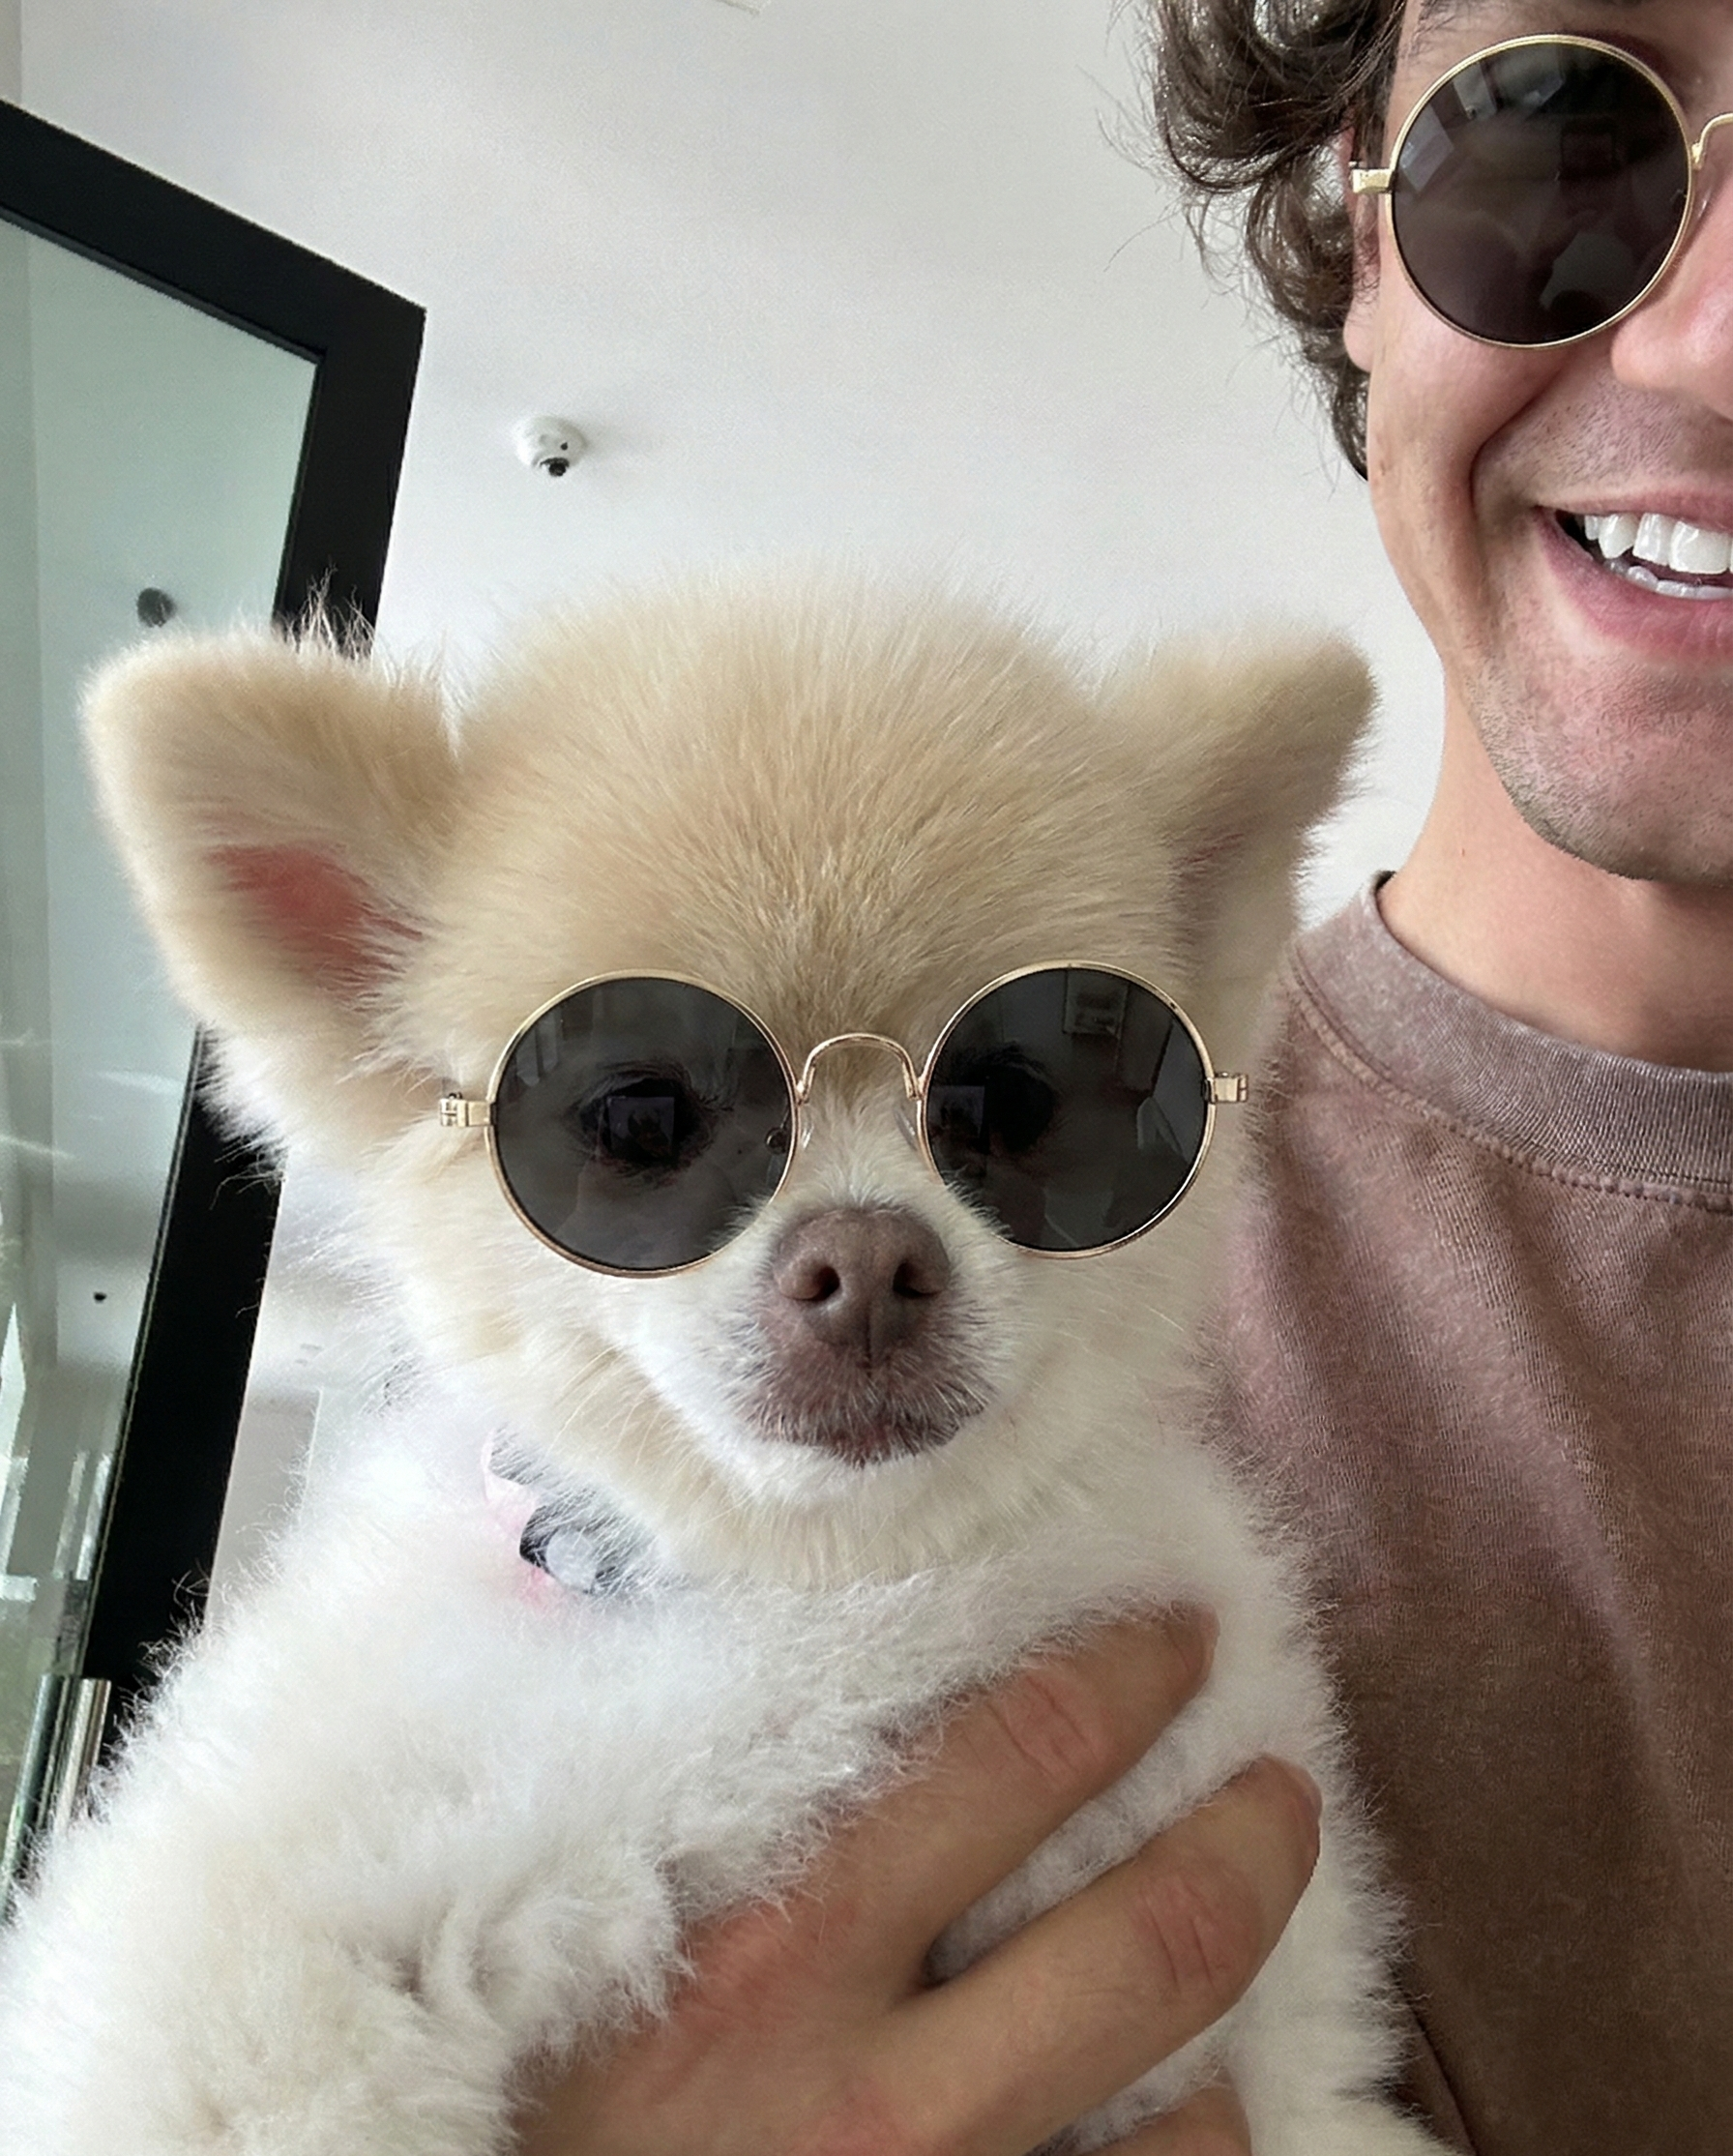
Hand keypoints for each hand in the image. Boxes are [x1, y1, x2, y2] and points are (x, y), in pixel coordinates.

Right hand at [513, 1610, 1318, 2155]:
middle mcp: (879, 2103)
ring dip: (1221, 2025)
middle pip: (1151, 1942)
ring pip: (1182, 2116)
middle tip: (1285, 1782)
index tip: (1176, 1637)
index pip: (1009, 1764)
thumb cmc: (505, 2101)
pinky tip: (1175, 2113)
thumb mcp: (559, 1927)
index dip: (1121, 1680)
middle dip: (1250, 1840)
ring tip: (1231, 1950)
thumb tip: (763, 1661)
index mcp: (769, 1959)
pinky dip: (1182, 2151)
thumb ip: (668, 1800)